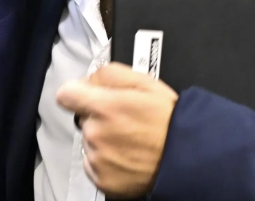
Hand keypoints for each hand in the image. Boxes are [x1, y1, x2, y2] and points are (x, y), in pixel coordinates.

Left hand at [57, 62, 177, 197]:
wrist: (188, 157)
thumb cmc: (169, 120)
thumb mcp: (144, 82)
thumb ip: (109, 74)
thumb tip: (89, 79)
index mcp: (103, 107)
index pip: (66, 95)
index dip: (77, 94)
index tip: (86, 97)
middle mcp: (96, 133)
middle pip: (83, 119)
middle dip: (98, 117)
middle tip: (124, 121)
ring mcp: (98, 159)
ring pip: (90, 142)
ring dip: (103, 140)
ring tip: (130, 141)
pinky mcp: (102, 180)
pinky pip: (94, 165)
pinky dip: (107, 162)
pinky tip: (127, 157)